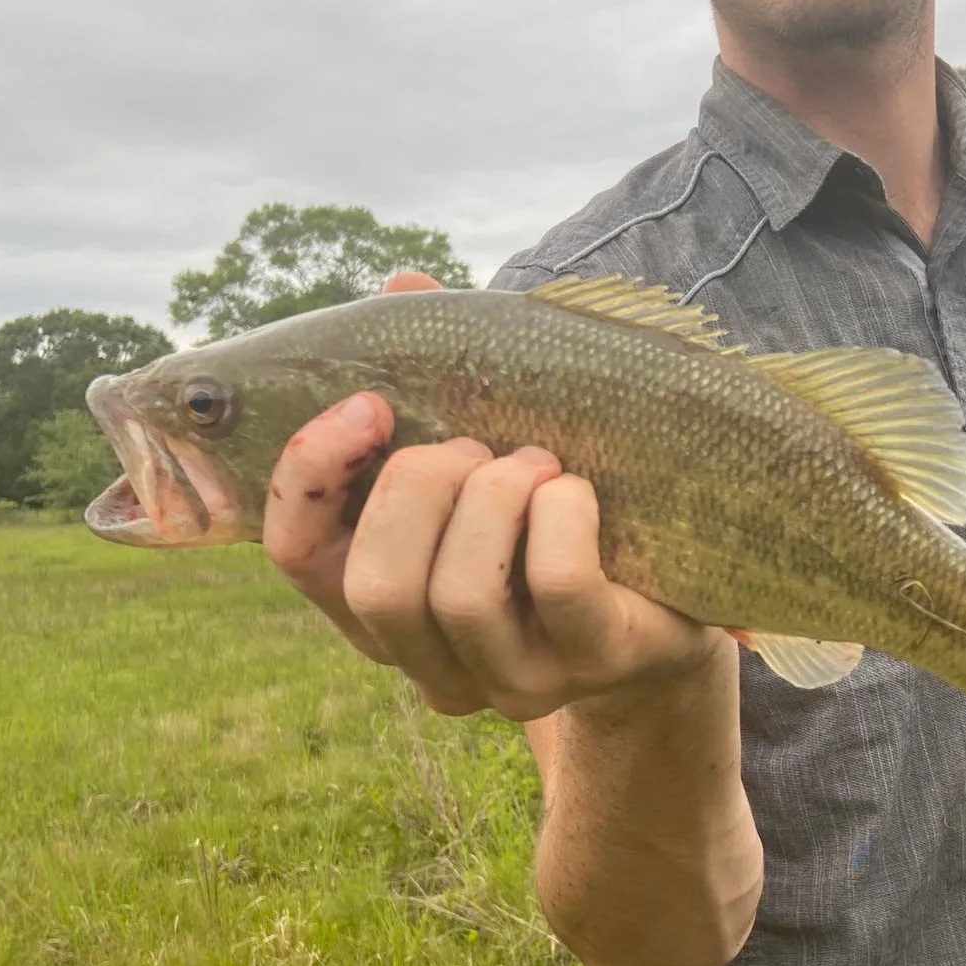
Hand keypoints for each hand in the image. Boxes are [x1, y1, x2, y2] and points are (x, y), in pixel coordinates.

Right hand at [263, 272, 723, 719]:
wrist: (666, 604)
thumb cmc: (554, 520)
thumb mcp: (484, 454)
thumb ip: (435, 382)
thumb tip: (404, 285)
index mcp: (378, 611)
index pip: (298, 556)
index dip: (309, 474)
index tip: (370, 403)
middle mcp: (433, 665)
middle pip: (378, 586)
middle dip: (422, 488)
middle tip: (476, 447)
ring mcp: (514, 679)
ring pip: (461, 595)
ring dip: (497, 498)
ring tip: (536, 463)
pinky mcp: (594, 662)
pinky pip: (558, 582)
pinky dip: (563, 513)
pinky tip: (575, 493)